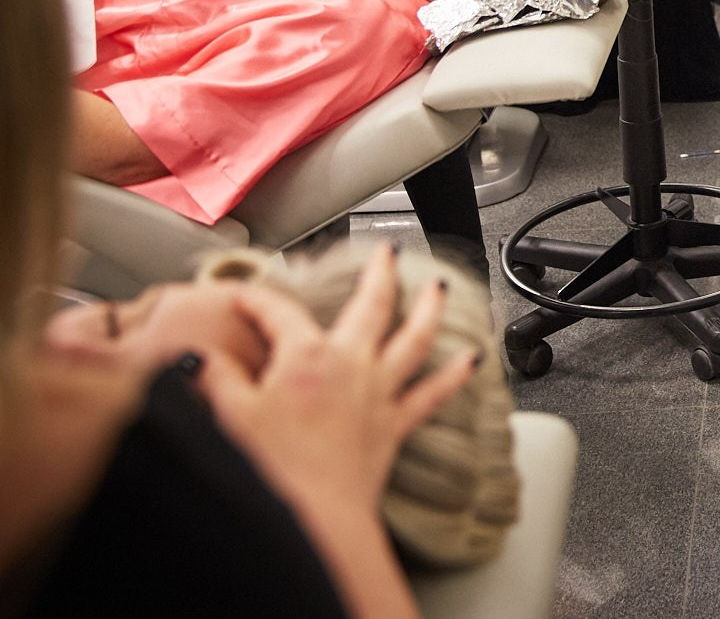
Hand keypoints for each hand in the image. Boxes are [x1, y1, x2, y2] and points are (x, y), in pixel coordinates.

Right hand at [197, 245, 475, 525]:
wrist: (312, 520)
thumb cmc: (272, 472)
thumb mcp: (227, 417)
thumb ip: (212, 379)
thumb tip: (194, 358)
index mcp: (305, 358)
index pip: (279, 312)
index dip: (257, 298)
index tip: (244, 294)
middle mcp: (350, 366)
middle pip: (371, 306)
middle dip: (380, 273)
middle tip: (387, 252)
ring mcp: (377, 394)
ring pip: (414, 339)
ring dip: (428, 309)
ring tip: (440, 288)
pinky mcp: (394, 426)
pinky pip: (433, 393)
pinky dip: (454, 374)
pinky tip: (471, 358)